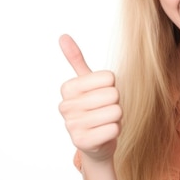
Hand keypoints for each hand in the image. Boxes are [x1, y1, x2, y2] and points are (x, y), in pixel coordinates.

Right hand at [58, 34, 121, 161]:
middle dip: (116, 104)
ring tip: (105, 122)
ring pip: (115, 112)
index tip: (102, 95)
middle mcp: (65, 106)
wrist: (95, 143)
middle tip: (105, 111)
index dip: (112, 87)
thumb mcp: (87, 84)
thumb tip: (63, 36)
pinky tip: (104, 134)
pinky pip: (114, 129)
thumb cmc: (95, 109)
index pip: (109, 77)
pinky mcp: (82, 142)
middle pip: (113, 95)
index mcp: (67, 88)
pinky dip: (115, 131)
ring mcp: (71, 125)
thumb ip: (76, 60)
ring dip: (116, 118)